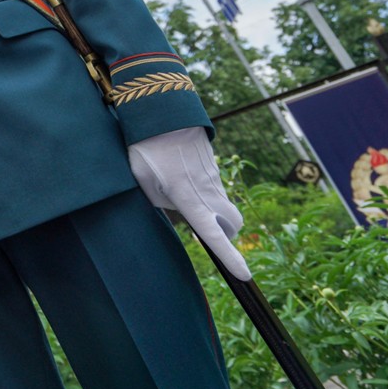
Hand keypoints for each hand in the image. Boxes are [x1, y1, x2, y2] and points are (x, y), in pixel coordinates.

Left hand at [128, 127, 250, 280]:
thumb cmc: (146, 147)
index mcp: (187, 198)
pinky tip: (181, 175)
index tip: (245, 277)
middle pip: (233, 224)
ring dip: (214, 211)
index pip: (214, 235)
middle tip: (203, 229)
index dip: (230, 257)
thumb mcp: (142, 181)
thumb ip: (160, 201)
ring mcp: (213, 178)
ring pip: (225, 204)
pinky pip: (216, 188)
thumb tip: (174, 208)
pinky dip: (207, 193)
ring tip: (178, 191)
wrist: (164, 111)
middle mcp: (207, 191)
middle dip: (226, 234)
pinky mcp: (213, 167)